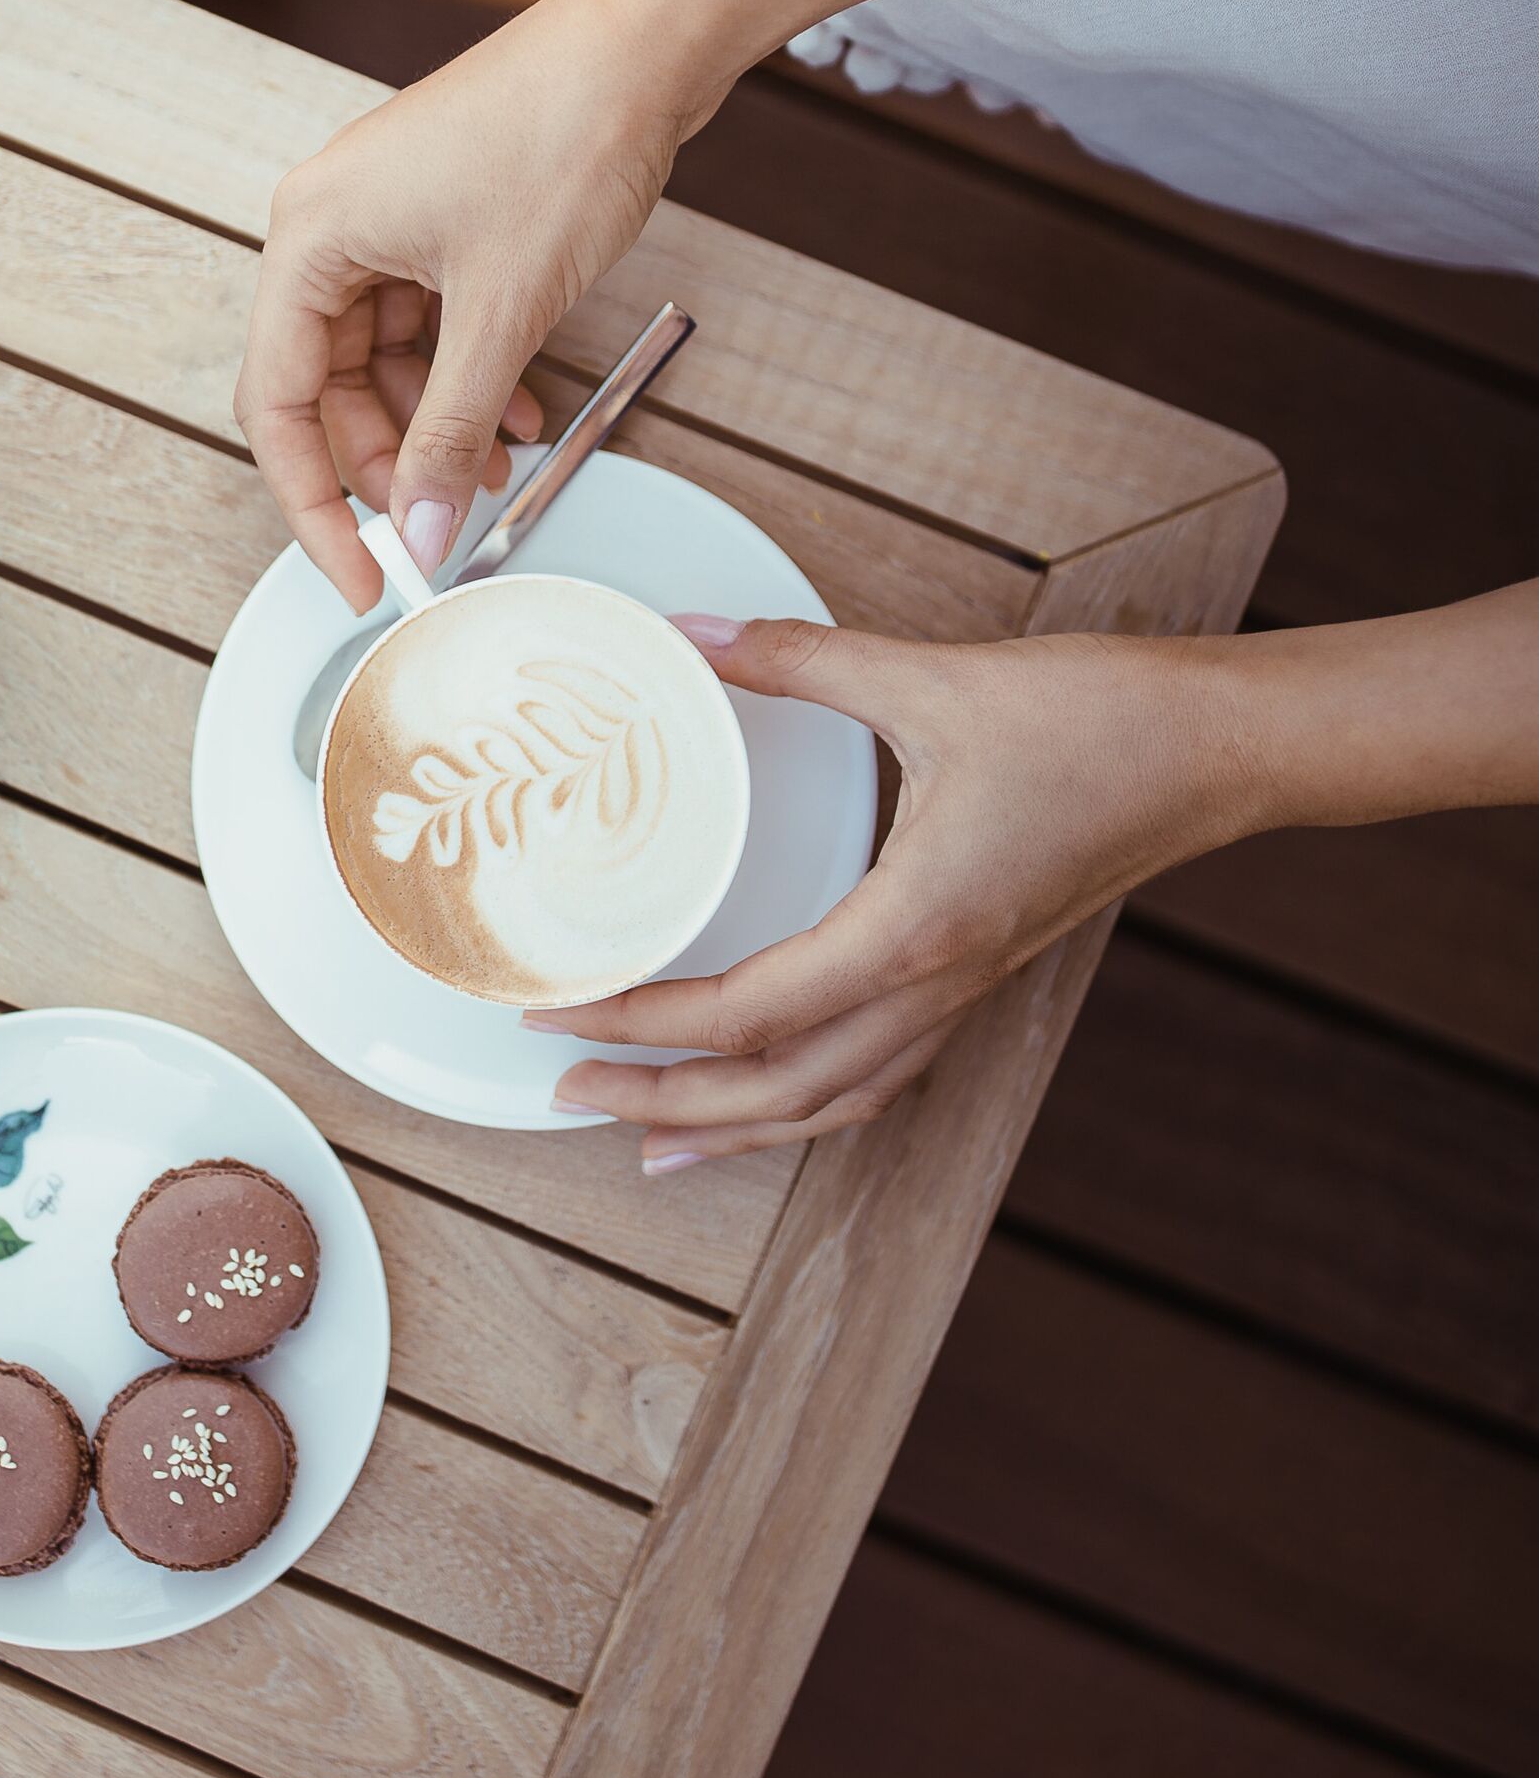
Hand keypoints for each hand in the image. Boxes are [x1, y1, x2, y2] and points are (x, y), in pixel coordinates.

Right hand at [237, 0, 709, 609]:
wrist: (644, 44)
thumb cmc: (562, 139)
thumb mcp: (502, 313)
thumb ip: (448, 433)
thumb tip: (417, 533)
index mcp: (309, 238)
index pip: (275, 405)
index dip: (313, 504)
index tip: (357, 575)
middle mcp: (328, 225)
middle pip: (322, 387)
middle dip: (385, 463)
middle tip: (440, 525)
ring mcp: (384, 218)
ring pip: (381, 362)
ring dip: (435, 425)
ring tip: (497, 472)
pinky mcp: (438, 216)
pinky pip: (428, 323)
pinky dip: (466, 377)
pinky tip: (521, 416)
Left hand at [540, 616, 1258, 1171]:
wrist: (1220, 750)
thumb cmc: (1098, 721)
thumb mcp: (931, 679)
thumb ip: (804, 661)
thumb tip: (699, 635)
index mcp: (911, 928)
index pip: (746, 1013)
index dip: (641, 1024)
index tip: (558, 1014)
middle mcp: (934, 982)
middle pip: (778, 1090)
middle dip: (664, 1106)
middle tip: (566, 1095)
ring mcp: (964, 989)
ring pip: (833, 1100)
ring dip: (734, 1128)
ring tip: (648, 1142)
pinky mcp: (982, 973)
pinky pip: (880, 1069)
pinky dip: (807, 1098)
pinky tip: (772, 1096)